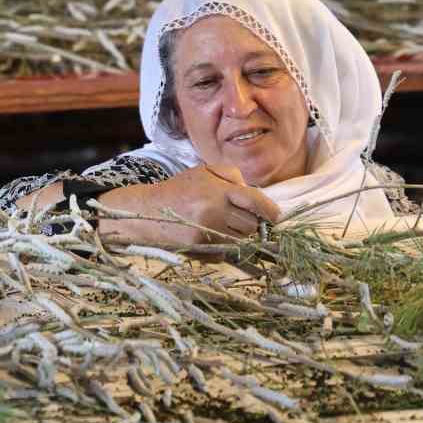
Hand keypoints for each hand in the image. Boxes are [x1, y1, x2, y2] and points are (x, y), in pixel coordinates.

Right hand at [96, 163, 281, 247]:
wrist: (147, 211)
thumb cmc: (180, 189)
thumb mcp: (204, 172)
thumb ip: (231, 175)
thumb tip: (254, 193)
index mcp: (219, 191)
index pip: (257, 203)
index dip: (270, 211)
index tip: (275, 216)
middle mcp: (215, 212)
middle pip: (252, 226)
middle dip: (249, 222)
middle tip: (235, 216)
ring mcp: (208, 232)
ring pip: (242, 240)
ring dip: (237, 234)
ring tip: (220, 224)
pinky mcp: (201, 249)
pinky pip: (226, 251)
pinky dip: (223, 245)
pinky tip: (207, 234)